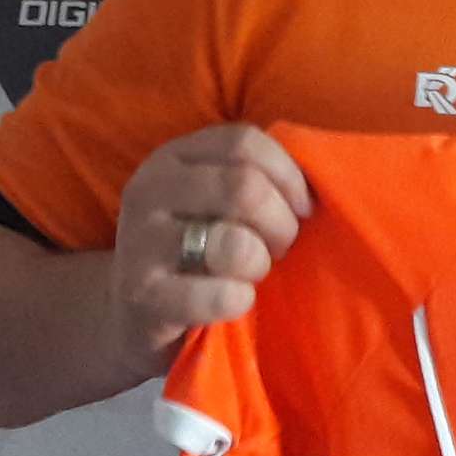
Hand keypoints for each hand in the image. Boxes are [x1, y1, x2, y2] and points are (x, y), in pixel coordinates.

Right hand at [110, 125, 312, 379]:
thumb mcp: (221, 200)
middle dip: (281, 224)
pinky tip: (232, 301)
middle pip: (244, 187)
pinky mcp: (141, 295)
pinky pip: (219, 295)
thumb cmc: (200, 247)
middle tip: (280, 248)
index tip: (303, 208)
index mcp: (174, 157)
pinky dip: (239, 300)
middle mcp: (149, 190)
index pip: (245, 142)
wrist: (134, 314)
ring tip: (251, 272)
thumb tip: (322, 178)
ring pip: (234, 244)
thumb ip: (260, 177)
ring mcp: (139, 242)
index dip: (289, 175)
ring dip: (259, 264)